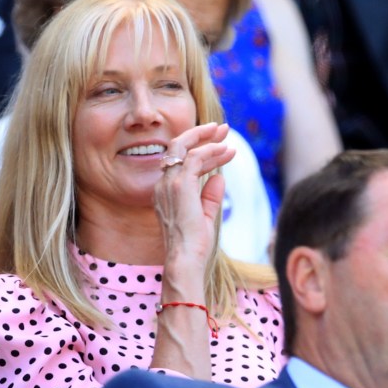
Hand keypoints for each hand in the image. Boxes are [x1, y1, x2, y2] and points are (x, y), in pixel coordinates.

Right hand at [153, 123, 234, 292]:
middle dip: (200, 135)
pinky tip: (224, 150)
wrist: (186, 259)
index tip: (221, 146)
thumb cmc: (194, 245)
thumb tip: (218, 177)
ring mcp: (168, 184)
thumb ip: (209, 196)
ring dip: (206, 139)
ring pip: (184, 148)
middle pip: (177, 148)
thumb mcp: (204, 216)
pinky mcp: (180, 185)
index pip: (181, 163)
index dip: (202, 152)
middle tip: (221, 128)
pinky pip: (194, 158)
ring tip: (225, 133)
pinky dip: (210, 151)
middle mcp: (162, 184)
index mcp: (164, 192)